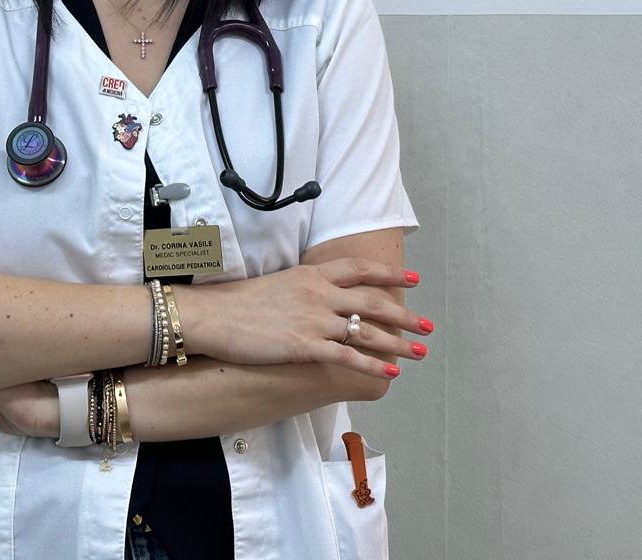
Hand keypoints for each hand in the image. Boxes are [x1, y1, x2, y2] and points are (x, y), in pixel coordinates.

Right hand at [175, 259, 429, 379]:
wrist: (213, 314)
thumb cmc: (241, 301)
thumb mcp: (280, 282)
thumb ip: (307, 286)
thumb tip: (326, 294)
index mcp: (312, 274)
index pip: (359, 269)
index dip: (389, 273)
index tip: (413, 278)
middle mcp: (318, 293)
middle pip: (372, 300)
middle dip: (404, 314)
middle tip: (428, 325)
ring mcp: (313, 320)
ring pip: (366, 330)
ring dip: (397, 342)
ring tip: (419, 352)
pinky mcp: (304, 345)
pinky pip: (346, 356)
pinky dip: (371, 364)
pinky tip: (389, 372)